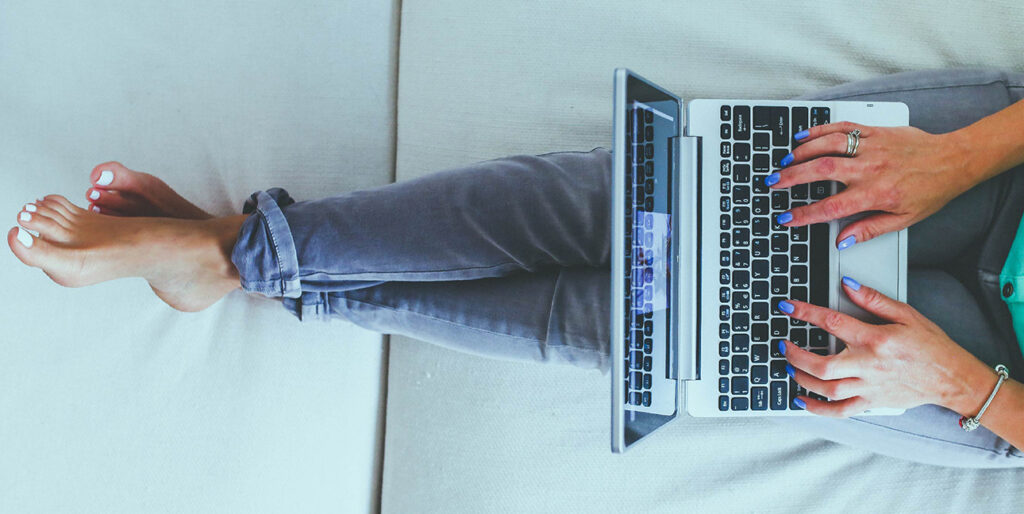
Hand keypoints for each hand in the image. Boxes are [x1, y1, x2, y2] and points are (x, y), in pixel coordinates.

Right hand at [769, 122, 974, 247]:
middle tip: (772, 184)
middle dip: (791, 178)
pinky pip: (841, 127)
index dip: (805, 214)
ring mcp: (871, 146)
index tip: (787, 218)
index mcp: (876, 193)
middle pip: (821, 170)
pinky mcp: (874, 131)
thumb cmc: (930, 190)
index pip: (831, 207)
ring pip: (827, 145)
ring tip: (783, 162)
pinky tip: (802, 137)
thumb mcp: (903, 219)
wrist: (953, 160)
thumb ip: (870, 229)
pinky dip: (819, 130)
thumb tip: (843, 239)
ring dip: (801, 153)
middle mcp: (870, 168)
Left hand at [777, 277, 989, 416]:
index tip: (787, 307)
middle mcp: (869, 365)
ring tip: (788, 366)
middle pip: (822, 365)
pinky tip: (801, 400)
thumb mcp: (907, 314)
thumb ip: (874, 299)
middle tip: (782, 344)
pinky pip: (840, 411)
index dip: (805, 313)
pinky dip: (817, 408)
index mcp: (876, 339)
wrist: (952, 377)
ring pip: (827, 389)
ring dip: (802, 379)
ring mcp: (869, 387)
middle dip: (796, 354)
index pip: (832, 323)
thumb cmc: (931, 345)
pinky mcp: (872, 402)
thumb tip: (847, 284)